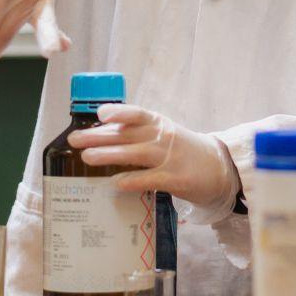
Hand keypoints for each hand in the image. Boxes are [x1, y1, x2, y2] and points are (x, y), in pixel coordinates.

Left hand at [68, 104, 238, 221]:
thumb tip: (102, 137)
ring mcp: (170, 158)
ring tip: (88, 157)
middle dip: (100, 136)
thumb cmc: (184, 151)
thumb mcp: (164, 135)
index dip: (119, 112)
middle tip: (75, 140)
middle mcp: (164, 137)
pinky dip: (133, 179)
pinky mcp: (176, 179)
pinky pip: (151, 179)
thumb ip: (138, 135)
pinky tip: (116, 183)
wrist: (220, 168)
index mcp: (160, 124)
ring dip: (110, 155)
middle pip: (129, 134)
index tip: (99, 114)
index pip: (138, 114)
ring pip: (136, 154)